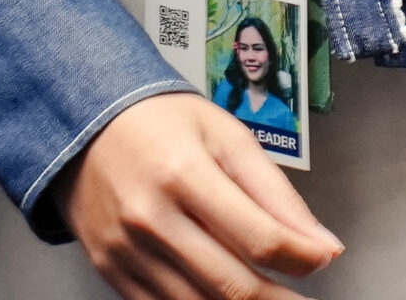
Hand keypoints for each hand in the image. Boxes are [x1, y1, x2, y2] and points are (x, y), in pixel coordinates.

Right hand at [64, 89, 341, 298]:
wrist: (85, 124)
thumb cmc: (158, 123)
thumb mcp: (226, 136)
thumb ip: (276, 192)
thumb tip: (320, 243)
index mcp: (184, 173)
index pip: (259, 239)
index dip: (302, 259)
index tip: (320, 259)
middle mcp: (150, 218)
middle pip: (233, 286)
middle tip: (298, 296)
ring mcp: (127, 251)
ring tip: (265, 295)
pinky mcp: (112, 272)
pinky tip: (221, 295)